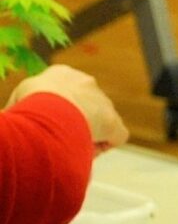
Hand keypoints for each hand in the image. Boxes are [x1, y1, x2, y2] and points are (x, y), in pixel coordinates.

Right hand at [9, 65, 129, 151]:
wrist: (52, 109)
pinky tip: (85, 149)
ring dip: (86, 136)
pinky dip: (101, 147)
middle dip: (75, 123)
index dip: (59, 111)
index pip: (64, 93)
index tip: (49, 123)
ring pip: (98, 124)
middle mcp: (86, 83)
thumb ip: (24, 105)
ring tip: (69, 144)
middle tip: (60, 136)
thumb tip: (17, 117)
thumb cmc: (30, 103)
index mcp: (62, 74)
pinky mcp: (114, 121)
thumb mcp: (20, 98)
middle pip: (82, 108)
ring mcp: (103, 101)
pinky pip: (112, 138)